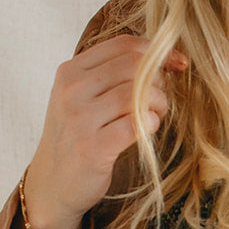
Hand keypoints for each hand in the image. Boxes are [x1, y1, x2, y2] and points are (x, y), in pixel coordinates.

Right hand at [23, 36, 186, 228]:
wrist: (52, 183)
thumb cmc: (77, 136)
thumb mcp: (83, 96)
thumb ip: (114, 75)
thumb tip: (167, 57)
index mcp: (69, 71)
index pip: (123, 45)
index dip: (158, 52)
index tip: (176, 64)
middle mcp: (71, 91)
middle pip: (134, 66)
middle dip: (158, 82)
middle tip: (159, 100)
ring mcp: (79, 119)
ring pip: (137, 94)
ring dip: (158, 105)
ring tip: (154, 116)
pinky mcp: (92, 148)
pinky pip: (137, 124)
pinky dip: (151, 124)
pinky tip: (146, 130)